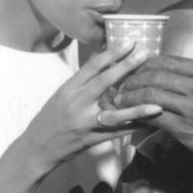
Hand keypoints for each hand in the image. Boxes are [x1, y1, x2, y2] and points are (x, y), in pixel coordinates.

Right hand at [19, 41, 161, 176]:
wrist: (36, 149)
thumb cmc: (49, 119)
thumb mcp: (61, 95)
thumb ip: (81, 82)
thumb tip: (101, 61)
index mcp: (68, 89)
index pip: (92, 66)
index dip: (112, 53)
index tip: (130, 43)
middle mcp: (76, 103)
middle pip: (105, 81)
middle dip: (127, 67)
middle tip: (146, 55)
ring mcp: (84, 123)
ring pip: (114, 113)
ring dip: (137, 108)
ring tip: (157, 103)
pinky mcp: (91, 140)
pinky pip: (116, 133)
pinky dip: (133, 128)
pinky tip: (149, 124)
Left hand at [112, 55, 192, 172]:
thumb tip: (169, 76)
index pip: (166, 60)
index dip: (144, 64)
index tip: (132, 70)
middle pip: (155, 74)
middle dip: (132, 79)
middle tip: (119, 85)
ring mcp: (192, 106)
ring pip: (150, 94)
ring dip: (129, 96)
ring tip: (117, 99)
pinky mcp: (186, 128)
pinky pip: (153, 117)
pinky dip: (137, 115)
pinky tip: (128, 117)